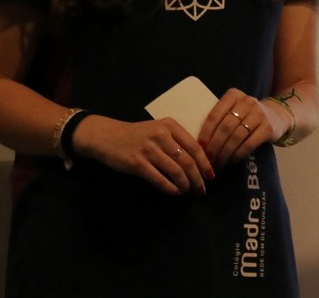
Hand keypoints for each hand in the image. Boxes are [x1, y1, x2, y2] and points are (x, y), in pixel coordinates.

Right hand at [71, 114, 211, 195]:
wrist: (108, 136)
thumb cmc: (138, 135)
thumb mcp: (159, 130)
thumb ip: (177, 141)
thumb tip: (199, 161)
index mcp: (170, 125)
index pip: (194, 146)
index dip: (205, 163)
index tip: (211, 175)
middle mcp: (161, 135)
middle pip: (187, 161)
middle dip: (198, 178)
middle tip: (202, 189)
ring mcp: (149, 149)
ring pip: (175, 171)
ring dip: (185, 184)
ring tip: (188, 191)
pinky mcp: (137, 163)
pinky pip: (159, 179)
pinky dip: (170, 188)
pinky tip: (175, 192)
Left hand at [198, 88, 285, 170]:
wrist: (277, 115)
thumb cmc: (247, 115)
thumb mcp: (234, 109)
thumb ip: (219, 119)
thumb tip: (198, 143)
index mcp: (233, 95)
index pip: (214, 115)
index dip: (205, 133)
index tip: (198, 147)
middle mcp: (247, 101)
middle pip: (225, 127)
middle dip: (214, 146)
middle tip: (207, 160)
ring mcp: (259, 114)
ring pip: (236, 137)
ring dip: (224, 153)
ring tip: (218, 163)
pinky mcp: (268, 128)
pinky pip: (248, 144)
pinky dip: (237, 155)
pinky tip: (231, 161)